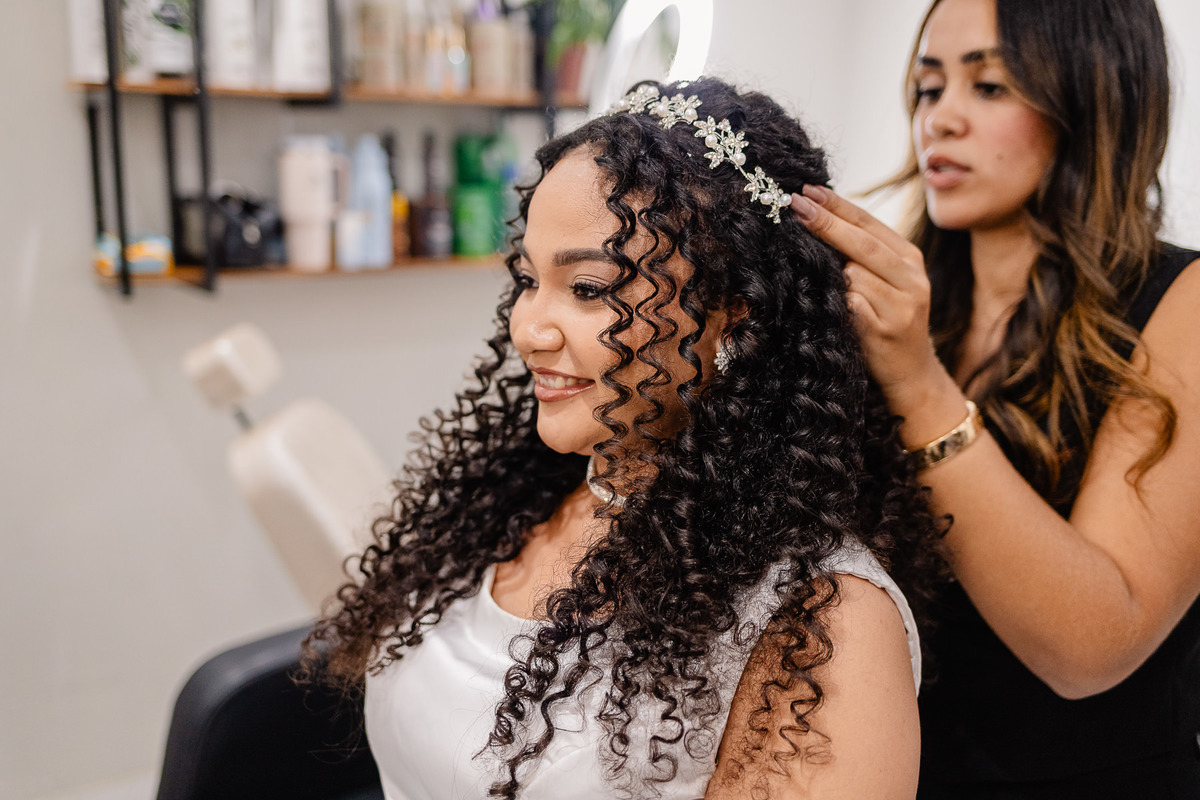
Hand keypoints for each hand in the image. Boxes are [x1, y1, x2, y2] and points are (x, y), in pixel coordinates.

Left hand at [791, 185, 947, 412]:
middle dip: (826, 222)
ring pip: (852, 275)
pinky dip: (835, 300)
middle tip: (795, 203)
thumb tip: (817, 217)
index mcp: (910, 259)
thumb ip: (863, 254)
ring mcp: (900, 305)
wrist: (910, 371)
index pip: (869, 223)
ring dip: (829, 272)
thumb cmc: (887, 319)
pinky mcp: (884, 329)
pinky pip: (849, 304)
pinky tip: (826, 303)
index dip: (838, 205)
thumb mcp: (887, 281)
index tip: (808, 190)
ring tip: (812, 273)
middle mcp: (912, 279)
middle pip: (862, 244)